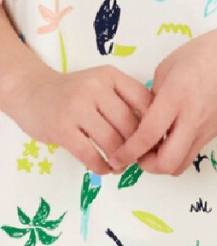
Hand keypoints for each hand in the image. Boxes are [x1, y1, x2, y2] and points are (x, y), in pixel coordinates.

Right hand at [4, 65, 151, 173]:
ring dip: (121, 159)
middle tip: (140, 158)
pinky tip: (104, 169)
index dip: (155, 124)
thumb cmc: (73, 92)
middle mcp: (96, 88)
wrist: (31, 91)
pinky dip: (101, 166)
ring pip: (112, 141)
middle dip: (138, 146)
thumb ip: (125, 99)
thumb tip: (156, 129)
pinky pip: (89, 153)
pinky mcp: (61, 128)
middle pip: (130, 124)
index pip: (144, 102)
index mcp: (111, 76)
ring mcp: (77, 108)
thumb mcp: (102, 85)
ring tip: (122, 165)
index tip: (157, 140)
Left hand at [111, 29, 216, 175]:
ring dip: (164, 162)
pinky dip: (178, 152)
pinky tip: (173, 136)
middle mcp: (192, 119)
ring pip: (181, 164)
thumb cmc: (201, 55)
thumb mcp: (166, 69)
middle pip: (167, 162)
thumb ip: (153, 97)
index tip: (116, 156)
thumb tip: (146, 116)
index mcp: (175, 98)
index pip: (148, 136)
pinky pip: (192, 152)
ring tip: (156, 147)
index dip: (128, 151)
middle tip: (138, 154)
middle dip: (147, 165)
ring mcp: (206, 129)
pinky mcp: (215, 132)